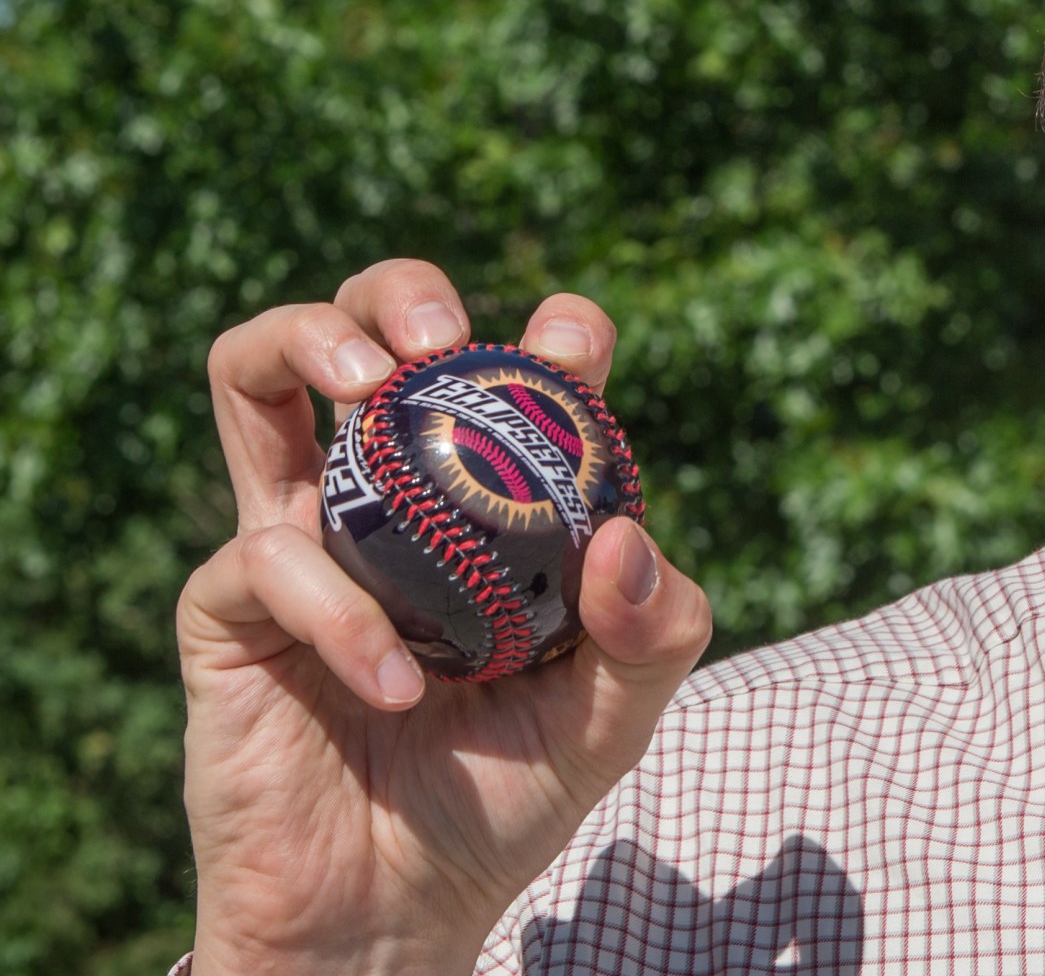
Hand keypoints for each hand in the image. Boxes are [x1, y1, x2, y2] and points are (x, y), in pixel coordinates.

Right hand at [178, 261, 711, 975]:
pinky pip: (267, 560)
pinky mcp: (229, 611)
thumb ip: (657, 629)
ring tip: (374, 385)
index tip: (574, 349)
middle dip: (392, 289)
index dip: (550, 333)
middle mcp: (384, 495)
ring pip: (250, 375)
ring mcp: (299, 538)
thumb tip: (627, 535)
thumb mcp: (616, 714)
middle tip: (442, 339)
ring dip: (306, 341)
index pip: (505, 368)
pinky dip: (340, 612)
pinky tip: (399, 685)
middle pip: (358, 323)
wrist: (400, 916)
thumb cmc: (507, 795)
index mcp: (482, 496)